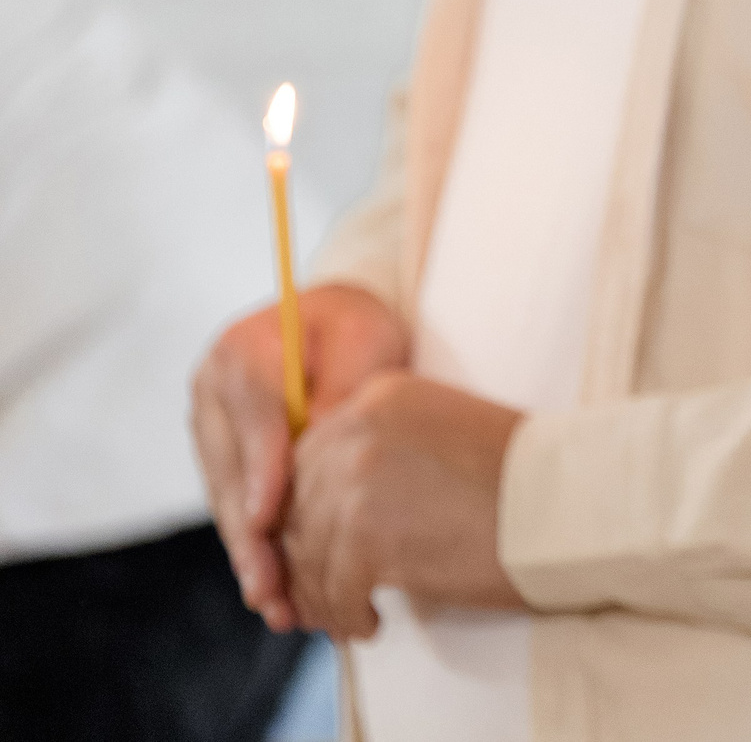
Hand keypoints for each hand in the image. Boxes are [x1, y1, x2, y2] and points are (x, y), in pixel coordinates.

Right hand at [191, 284, 409, 629]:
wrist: (336, 323)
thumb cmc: (359, 329)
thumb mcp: (364, 347)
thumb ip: (341, 395)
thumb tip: (324, 456)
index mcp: (245, 350)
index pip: (253, 414)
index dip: (260, 470)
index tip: (265, 519)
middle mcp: (213, 391)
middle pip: (229, 471)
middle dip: (250, 535)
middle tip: (269, 586)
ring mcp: (211, 427)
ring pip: (227, 499)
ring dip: (249, 554)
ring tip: (274, 603)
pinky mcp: (221, 456)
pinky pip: (235, 506)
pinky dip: (254, 547)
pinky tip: (272, 589)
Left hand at [280, 370, 527, 638]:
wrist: (573, 502)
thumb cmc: (526, 479)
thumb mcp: (446, 435)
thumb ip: (386, 452)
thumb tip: (334, 510)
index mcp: (381, 397)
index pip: (309, 458)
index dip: (308, 511)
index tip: (322, 549)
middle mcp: (359, 429)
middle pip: (297, 506)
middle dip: (305, 557)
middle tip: (326, 595)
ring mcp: (359, 482)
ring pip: (308, 554)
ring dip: (322, 595)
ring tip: (348, 616)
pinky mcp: (368, 538)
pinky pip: (334, 590)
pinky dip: (346, 615)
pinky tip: (373, 624)